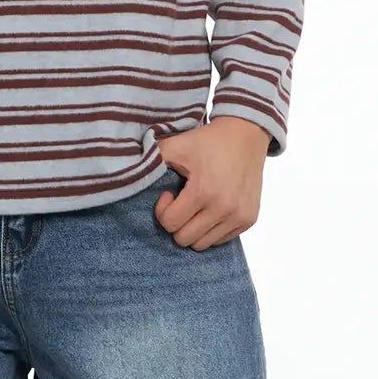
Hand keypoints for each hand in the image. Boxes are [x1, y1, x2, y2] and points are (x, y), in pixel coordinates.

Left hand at [154, 117, 272, 247]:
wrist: (246, 134)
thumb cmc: (208, 141)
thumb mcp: (176, 145)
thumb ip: (151, 159)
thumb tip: (128, 173)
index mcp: (204, 191)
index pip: (170, 224)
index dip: (163, 210)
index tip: (169, 194)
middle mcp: (224, 208)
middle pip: (185, 239)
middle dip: (176, 223)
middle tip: (181, 203)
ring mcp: (239, 216)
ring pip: (203, 244)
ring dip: (193, 229)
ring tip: (195, 207)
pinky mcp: (249, 219)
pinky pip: (221, 240)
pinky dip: (211, 230)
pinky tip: (210, 209)